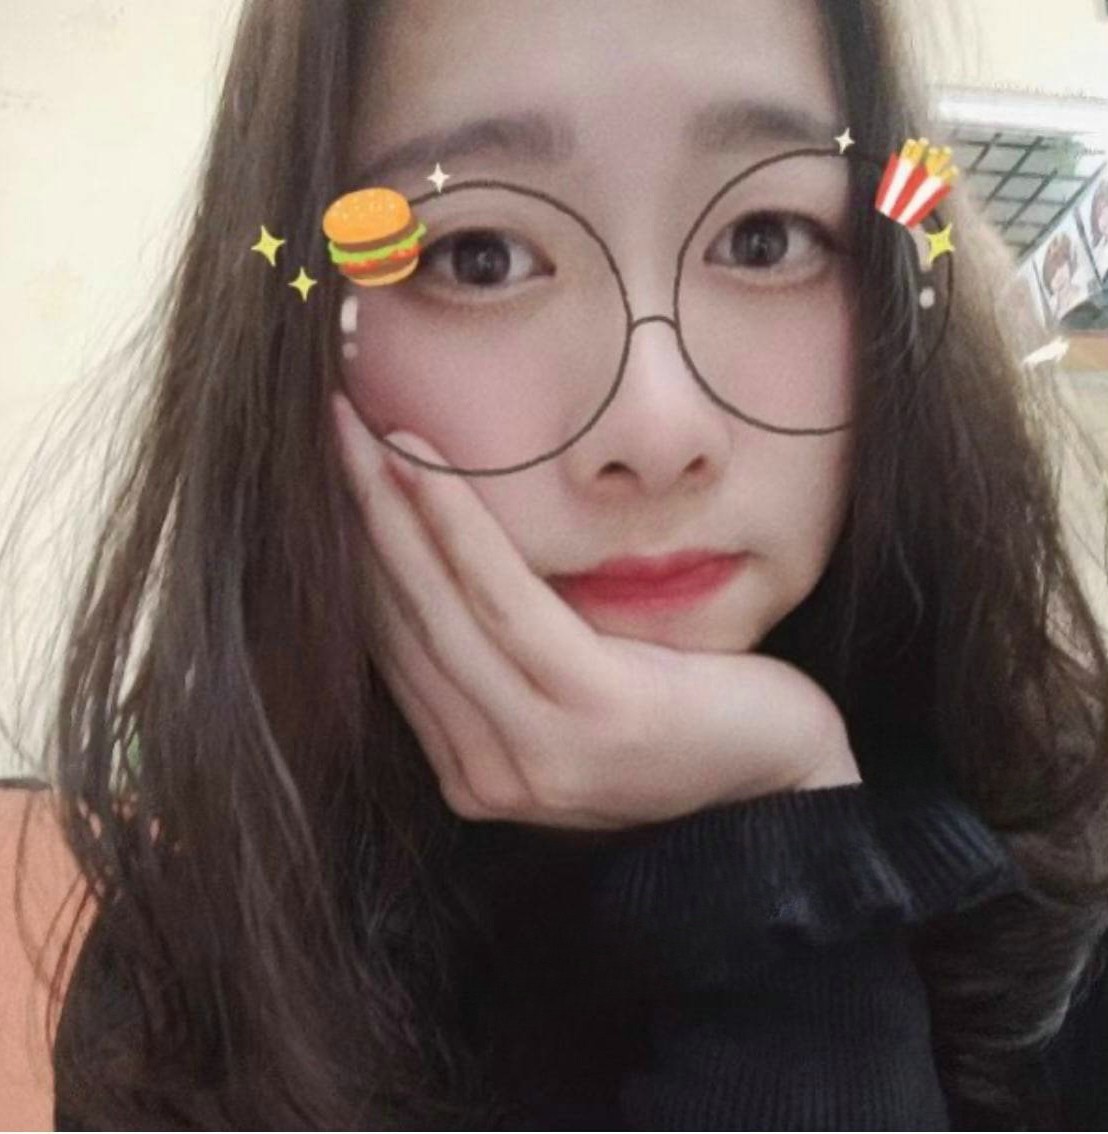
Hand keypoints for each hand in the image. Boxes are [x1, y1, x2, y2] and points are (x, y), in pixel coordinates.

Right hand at [331, 393, 859, 830]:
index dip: (357, 558)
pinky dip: (454, 524)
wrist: (786, 780)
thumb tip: (444, 576)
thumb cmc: (685, 721)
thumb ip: (505, 665)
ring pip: (437, 606)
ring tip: (355, 428)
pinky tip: (422, 462)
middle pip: (400, 622)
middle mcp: (490, 775)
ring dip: (387, 506)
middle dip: (356, 517)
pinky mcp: (589, 711)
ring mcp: (536, 751)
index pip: (397, 649)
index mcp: (478, 772)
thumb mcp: (575, 697)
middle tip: (327, 430)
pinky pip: (503, 598)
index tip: (337, 481)